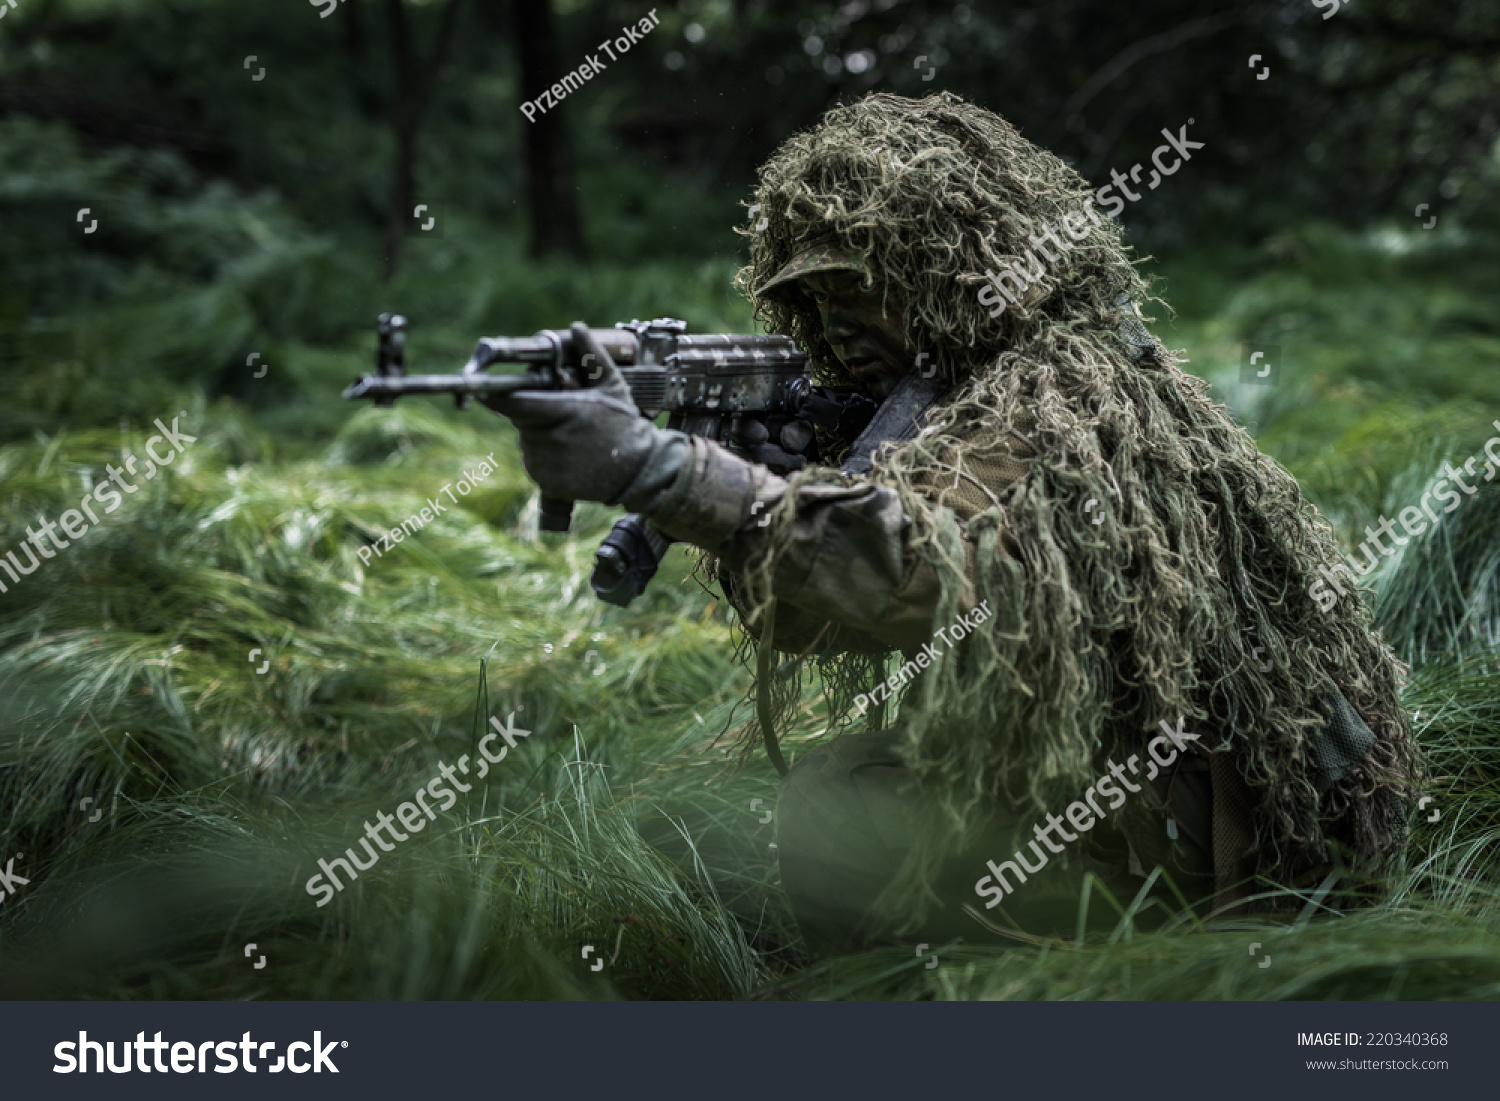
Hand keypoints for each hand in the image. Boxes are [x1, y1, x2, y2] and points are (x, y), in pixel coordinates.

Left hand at [481, 322, 664, 505]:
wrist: (637, 470)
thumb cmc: (624, 424)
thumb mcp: (612, 384)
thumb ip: (590, 355)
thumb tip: (576, 327)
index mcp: (563, 412)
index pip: (515, 402)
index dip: (495, 396)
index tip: (482, 389)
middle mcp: (550, 439)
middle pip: (521, 419)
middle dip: (532, 412)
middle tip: (558, 411)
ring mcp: (547, 463)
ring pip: (526, 440)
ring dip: (539, 434)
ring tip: (569, 436)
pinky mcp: (546, 482)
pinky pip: (535, 462)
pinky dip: (545, 456)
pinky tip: (569, 454)